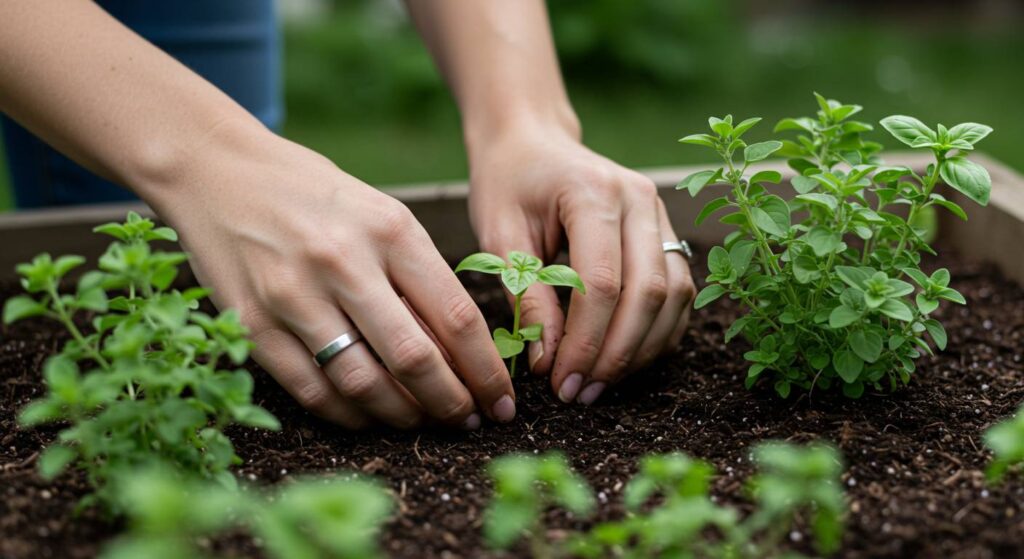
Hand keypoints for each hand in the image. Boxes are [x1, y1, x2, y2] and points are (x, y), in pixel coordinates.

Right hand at [147, 124, 515, 429]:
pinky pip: (311, 389)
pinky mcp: (252, 323)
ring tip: (421, 421)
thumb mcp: (381, 213)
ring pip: (362, 383)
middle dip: (451, 403)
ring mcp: (293, 295)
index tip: (500, 400)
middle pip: (414, 358)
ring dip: (402, 415)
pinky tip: (369, 416)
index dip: (485, 370)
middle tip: (467, 421)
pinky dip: (347, 414)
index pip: (455, 317)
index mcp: (389, 230)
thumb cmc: (315, 195)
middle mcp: (343, 263)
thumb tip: (462, 350)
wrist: (217, 171)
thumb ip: (421, 274)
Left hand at [467, 129, 695, 404]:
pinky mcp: (667, 232)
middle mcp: (640, 199)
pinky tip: (625, 359)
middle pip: (648, 292)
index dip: (585, 341)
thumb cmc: (508, 185)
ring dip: (642, 349)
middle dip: (616, 353)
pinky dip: (658, 332)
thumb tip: (550, 360)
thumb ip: (527, 296)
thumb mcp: (499, 236)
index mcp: (593, 193)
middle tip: (582, 392)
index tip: (560, 381)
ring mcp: (661, 213)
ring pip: (673, 296)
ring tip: (601, 384)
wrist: (532, 142)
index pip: (602, 282)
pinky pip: (679, 292)